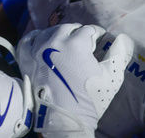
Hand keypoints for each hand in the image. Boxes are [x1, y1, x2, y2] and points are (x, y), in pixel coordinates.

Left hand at [16, 24, 133, 136]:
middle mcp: (54, 41)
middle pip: (67, 28)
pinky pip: (28, 39)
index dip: (96, 34)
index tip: (99, 39)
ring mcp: (37, 48)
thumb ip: (116, 55)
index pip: (88, 30)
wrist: (64, 116)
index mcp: (76, 43)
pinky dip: (36, 37)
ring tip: (65, 43)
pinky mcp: (25, 57)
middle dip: (77, 32)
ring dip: (59, 34)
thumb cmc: (90, 98)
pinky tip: (42, 40)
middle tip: (83, 42)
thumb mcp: (111, 76)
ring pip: (49, 31)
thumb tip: (119, 40)